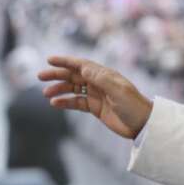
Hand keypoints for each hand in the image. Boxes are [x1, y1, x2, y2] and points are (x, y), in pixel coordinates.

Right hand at [38, 55, 152, 139]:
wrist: (143, 124)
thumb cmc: (134, 105)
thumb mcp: (118, 91)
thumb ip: (101, 79)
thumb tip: (83, 68)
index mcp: (104, 75)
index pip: (81, 64)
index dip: (65, 61)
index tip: (50, 60)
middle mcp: (98, 82)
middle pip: (73, 75)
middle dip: (57, 75)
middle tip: (40, 76)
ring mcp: (96, 95)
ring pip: (73, 88)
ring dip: (59, 89)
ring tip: (46, 94)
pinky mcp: (95, 107)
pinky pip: (76, 102)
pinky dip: (66, 102)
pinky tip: (55, 104)